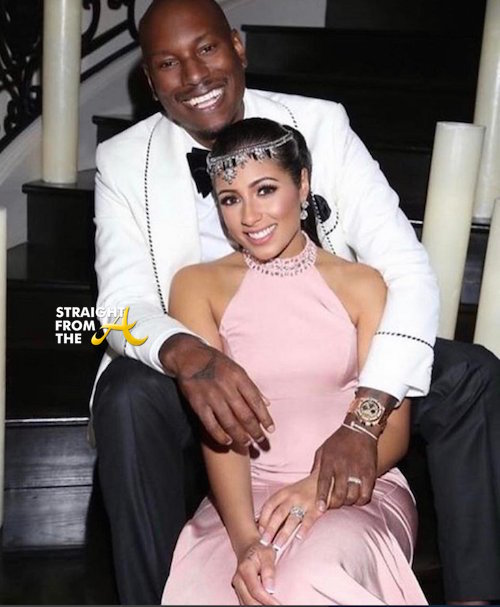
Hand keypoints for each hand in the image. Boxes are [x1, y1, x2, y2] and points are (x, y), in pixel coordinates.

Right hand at [160, 334, 274, 445]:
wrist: (189, 357)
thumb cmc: (217, 363)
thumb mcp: (237, 369)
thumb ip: (251, 387)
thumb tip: (267, 403)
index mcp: (238, 377)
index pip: (256, 401)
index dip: (265, 417)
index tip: (271, 429)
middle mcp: (226, 387)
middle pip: (245, 415)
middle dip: (255, 431)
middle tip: (261, 440)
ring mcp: (212, 396)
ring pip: (229, 422)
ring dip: (240, 436)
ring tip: (247, 443)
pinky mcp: (198, 404)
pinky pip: (211, 424)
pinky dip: (220, 435)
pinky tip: (227, 441)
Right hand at [232, 539, 280, 605]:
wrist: (248, 549)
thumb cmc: (260, 551)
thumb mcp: (268, 554)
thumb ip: (269, 570)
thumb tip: (270, 589)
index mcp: (245, 569)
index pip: (256, 590)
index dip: (267, 600)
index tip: (278, 605)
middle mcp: (238, 580)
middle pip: (249, 601)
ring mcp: (237, 587)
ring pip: (246, 604)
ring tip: (273, 606)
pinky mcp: (239, 591)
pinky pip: (245, 603)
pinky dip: (255, 606)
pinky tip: (265, 605)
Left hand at [258, 474, 323, 548]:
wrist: (325, 479)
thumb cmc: (304, 490)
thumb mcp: (289, 493)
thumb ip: (279, 504)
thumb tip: (264, 522)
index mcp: (283, 493)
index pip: (269, 506)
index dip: (263, 519)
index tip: (258, 531)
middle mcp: (292, 497)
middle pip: (278, 514)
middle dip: (270, 529)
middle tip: (264, 542)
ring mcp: (304, 502)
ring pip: (292, 519)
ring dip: (284, 533)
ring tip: (278, 545)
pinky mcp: (316, 507)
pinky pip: (309, 519)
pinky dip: (304, 528)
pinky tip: (299, 537)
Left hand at [314, 424, 376, 510]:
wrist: (360, 429)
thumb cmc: (338, 440)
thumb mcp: (323, 450)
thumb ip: (317, 466)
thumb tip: (309, 482)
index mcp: (329, 461)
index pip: (324, 483)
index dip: (322, 497)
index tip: (320, 509)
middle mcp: (343, 466)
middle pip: (339, 494)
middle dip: (335, 504)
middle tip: (334, 505)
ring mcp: (357, 470)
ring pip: (352, 496)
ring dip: (348, 503)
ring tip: (345, 501)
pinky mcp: (369, 472)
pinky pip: (366, 493)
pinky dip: (362, 500)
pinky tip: (358, 499)